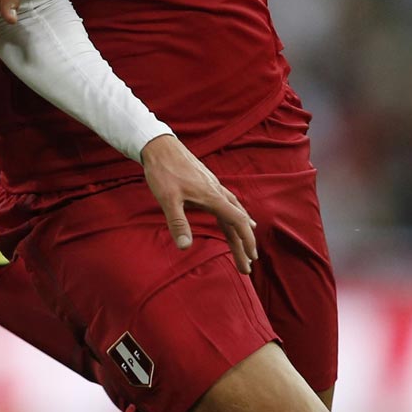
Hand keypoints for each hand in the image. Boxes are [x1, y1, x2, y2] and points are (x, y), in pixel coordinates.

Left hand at [140, 133, 256, 273]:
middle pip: (238, 221)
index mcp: (212, 197)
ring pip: (233, 211)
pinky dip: (233, 214)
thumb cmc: (163, 171)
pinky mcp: (207, 183)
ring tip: (247, 245)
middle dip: (243, 244)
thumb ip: (178, 223)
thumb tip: (185, 247)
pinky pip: (227, 202)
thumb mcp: (167, 199)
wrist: (160, 145)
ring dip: (240, 230)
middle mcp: (217, 191)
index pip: (238, 222)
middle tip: (247, 266)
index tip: (252, 257)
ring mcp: (213, 186)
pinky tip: (231, 216)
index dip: (246, 241)